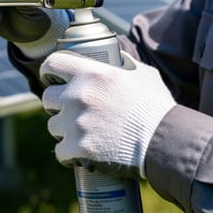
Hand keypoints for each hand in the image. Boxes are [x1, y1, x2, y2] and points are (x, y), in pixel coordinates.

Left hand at [39, 51, 174, 177]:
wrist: (165, 141)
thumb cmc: (156, 107)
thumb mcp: (142, 74)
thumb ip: (123, 63)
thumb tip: (116, 58)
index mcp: (91, 73)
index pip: (52, 63)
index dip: (49, 71)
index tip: (52, 78)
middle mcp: (78, 96)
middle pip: (47, 98)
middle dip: (57, 105)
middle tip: (73, 112)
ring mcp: (75, 123)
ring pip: (53, 126)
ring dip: (64, 130)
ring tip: (83, 134)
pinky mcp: (78, 149)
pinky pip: (60, 152)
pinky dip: (69, 154)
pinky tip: (79, 154)